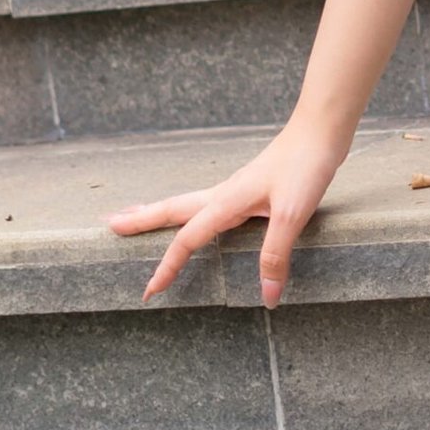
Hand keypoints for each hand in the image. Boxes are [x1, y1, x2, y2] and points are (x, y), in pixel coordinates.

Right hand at [103, 118, 346, 307]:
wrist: (320, 131)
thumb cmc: (305, 167)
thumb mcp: (291, 216)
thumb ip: (275, 256)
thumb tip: (266, 298)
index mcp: (226, 202)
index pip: (186, 240)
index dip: (168, 267)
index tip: (149, 291)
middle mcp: (224, 194)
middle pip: (172, 209)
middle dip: (140, 219)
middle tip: (109, 225)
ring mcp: (235, 189)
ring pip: (187, 204)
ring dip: (160, 211)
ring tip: (136, 215)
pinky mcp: (250, 187)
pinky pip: (208, 203)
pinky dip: (190, 210)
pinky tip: (198, 214)